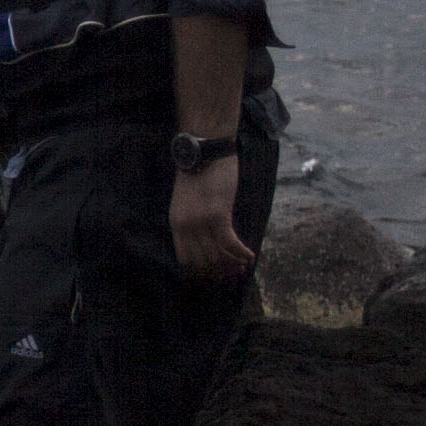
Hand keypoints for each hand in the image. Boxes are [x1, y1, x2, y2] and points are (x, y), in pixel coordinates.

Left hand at [172, 156, 253, 282]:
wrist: (205, 150)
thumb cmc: (199, 173)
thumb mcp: (186, 202)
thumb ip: (191, 222)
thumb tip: (204, 242)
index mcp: (176, 224)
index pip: (184, 259)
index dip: (200, 271)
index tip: (214, 276)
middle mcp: (185, 226)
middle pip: (203, 261)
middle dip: (220, 271)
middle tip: (234, 273)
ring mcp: (200, 222)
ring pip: (217, 254)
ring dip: (233, 263)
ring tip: (243, 266)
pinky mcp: (218, 215)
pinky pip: (229, 243)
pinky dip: (240, 252)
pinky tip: (249, 255)